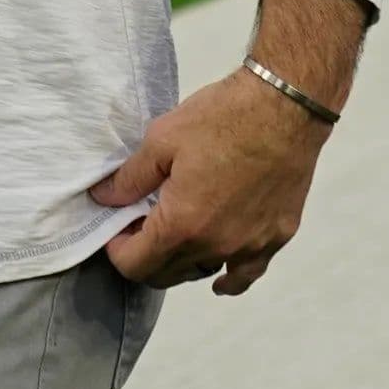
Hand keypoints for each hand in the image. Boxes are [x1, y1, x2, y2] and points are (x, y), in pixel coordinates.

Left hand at [91, 67, 329, 294]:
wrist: (284, 110)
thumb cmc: (219, 119)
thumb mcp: (161, 141)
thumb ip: (130, 178)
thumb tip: (104, 198)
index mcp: (183, 226)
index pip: (137, 265)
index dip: (117, 250)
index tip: (115, 226)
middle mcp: (216, 248)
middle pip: (167, 275)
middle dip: (144, 255)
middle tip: (138, 223)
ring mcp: (250, 247)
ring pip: (202, 273)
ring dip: (180, 261)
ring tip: (173, 232)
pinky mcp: (277, 238)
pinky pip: (246, 274)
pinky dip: (228, 278)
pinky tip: (218, 275)